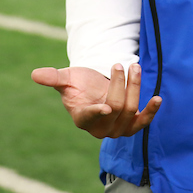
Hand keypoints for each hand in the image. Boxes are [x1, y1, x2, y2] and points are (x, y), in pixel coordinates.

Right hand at [31, 63, 160, 138]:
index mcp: (81, 118)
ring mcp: (116, 128)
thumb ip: (54, 78)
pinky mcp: (131, 124)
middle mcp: (99, 128)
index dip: (96, 113)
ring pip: (130, 109)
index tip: (105, 107)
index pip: (88, 117)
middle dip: (119, 83)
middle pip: (115, 106)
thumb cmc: (79, 84)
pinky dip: (151, 111)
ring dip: (135, 86)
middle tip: (120, 64)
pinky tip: (158, 99)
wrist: (96, 89)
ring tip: (134, 67)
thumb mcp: (67, 78)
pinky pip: (142, 122)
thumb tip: (35, 74)